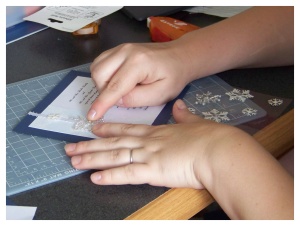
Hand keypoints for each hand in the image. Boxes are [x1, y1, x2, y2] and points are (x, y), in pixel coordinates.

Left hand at [65, 99, 236, 188]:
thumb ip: (185, 115)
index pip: (128, 128)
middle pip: (114, 142)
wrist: (218, 150)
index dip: (109, 128)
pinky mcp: (153, 170)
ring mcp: (149, 155)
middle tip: (71, 146)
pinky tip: (95, 177)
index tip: (94, 128)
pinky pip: (127, 174)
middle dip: (91, 145)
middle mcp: (148, 142)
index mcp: (158, 131)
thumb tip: (180, 106)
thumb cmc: (210, 138)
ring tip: (74, 160)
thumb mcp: (195, 123)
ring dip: (93, 158)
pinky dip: (110, 176)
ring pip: (114, 156)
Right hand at [87, 42, 190, 119]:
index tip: (91, 116)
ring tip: (120, 89)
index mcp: (138, 63)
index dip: (102, 104)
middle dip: (103, 92)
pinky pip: (100, 62)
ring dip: (102, 83)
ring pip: (96, 67)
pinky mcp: (118, 49)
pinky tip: (117, 80)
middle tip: (120, 98)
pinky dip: (103, 75)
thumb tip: (117, 101)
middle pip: (99, 74)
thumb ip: (137, 99)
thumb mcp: (161, 94)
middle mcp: (125, 51)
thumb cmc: (174, 76)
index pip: (115, 86)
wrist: (179, 56)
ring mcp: (120, 47)